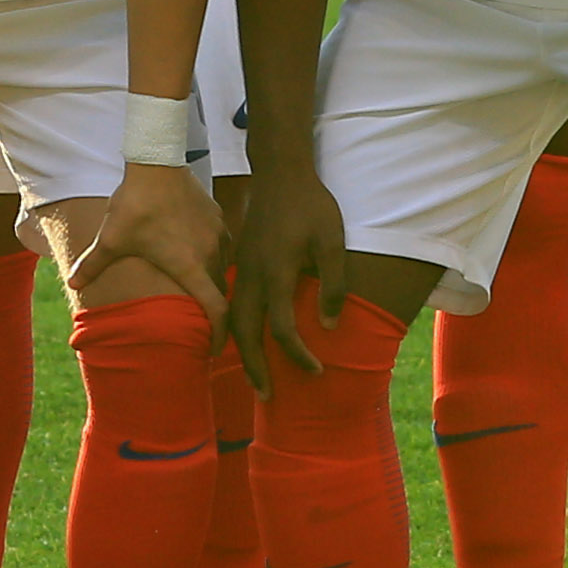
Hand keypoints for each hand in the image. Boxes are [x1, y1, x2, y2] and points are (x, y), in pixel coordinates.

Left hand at [70, 159, 229, 330]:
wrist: (157, 163)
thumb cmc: (135, 204)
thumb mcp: (111, 238)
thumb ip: (94, 264)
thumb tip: (72, 283)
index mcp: (190, 267)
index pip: (216, 311)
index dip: (218, 336)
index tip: (212, 351)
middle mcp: (211, 255)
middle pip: (220, 294)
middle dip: (213, 312)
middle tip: (202, 326)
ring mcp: (219, 236)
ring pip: (223, 270)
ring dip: (213, 283)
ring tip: (198, 292)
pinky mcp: (220, 220)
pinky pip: (223, 248)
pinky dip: (213, 260)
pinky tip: (196, 257)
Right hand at [222, 171, 346, 395]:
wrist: (280, 171)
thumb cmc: (312, 205)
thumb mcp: (332, 242)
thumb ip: (333, 285)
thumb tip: (329, 327)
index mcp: (276, 272)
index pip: (281, 327)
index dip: (297, 354)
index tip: (316, 370)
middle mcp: (252, 275)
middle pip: (246, 332)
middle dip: (255, 366)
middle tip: (267, 396)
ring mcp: (242, 267)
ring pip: (235, 319)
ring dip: (243, 350)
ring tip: (255, 375)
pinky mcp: (240, 260)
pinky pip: (235, 302)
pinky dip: (239, 327)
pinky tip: (248, 337)